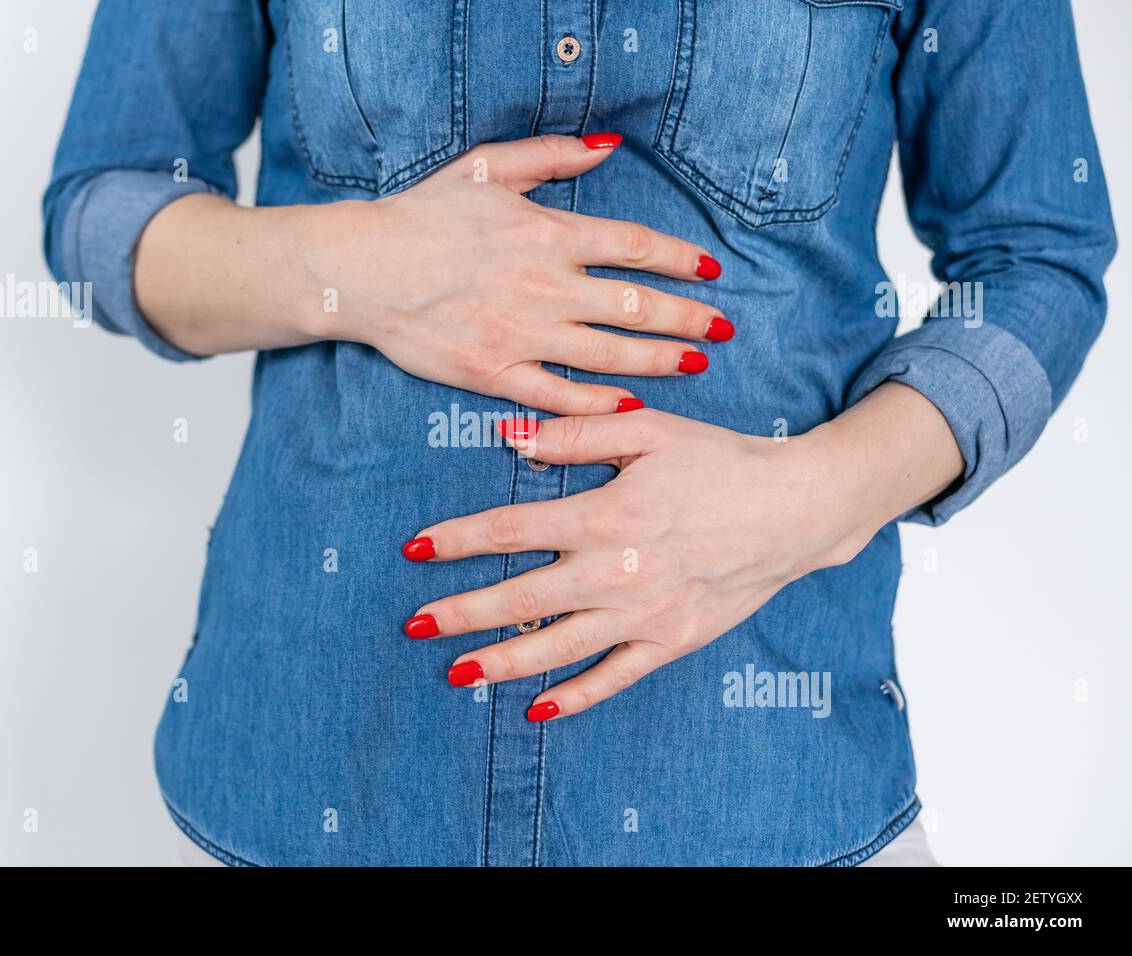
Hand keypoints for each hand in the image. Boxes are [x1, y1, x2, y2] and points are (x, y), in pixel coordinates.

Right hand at [301, 134, 730, 414]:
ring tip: (695, 363)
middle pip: (635, 304)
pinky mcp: (494, 374)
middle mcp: (544, 287)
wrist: (361, 270)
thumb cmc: (421, 216)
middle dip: (686, 316)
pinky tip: (631, 404)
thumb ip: (552, 157)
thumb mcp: (487, 169)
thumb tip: (609, 148)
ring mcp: (521, 334)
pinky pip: (558, 394)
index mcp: (546, 233)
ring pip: (608, 353)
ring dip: (659, 358)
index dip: (678, 259)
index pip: (633, 247)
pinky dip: (598, 403)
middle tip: (721, 328)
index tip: (708, 272)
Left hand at [399, 407, 892, 719]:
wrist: (796, 509)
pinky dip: (574, 697)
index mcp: (604, 515)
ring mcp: (643, 615)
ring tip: (455, 672)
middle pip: (521, 599)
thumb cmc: (720, 462)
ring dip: (501, 662)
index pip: (510, 530)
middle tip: (415, 623)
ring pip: (557, 648)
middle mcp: (616, 572)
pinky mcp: (671, 643)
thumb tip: (507, 436)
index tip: (414, 548)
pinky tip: (535, 710)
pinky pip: (613, 679)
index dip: (456, 539)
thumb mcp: (650, 432)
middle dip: (461, 612)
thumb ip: (575, 436)